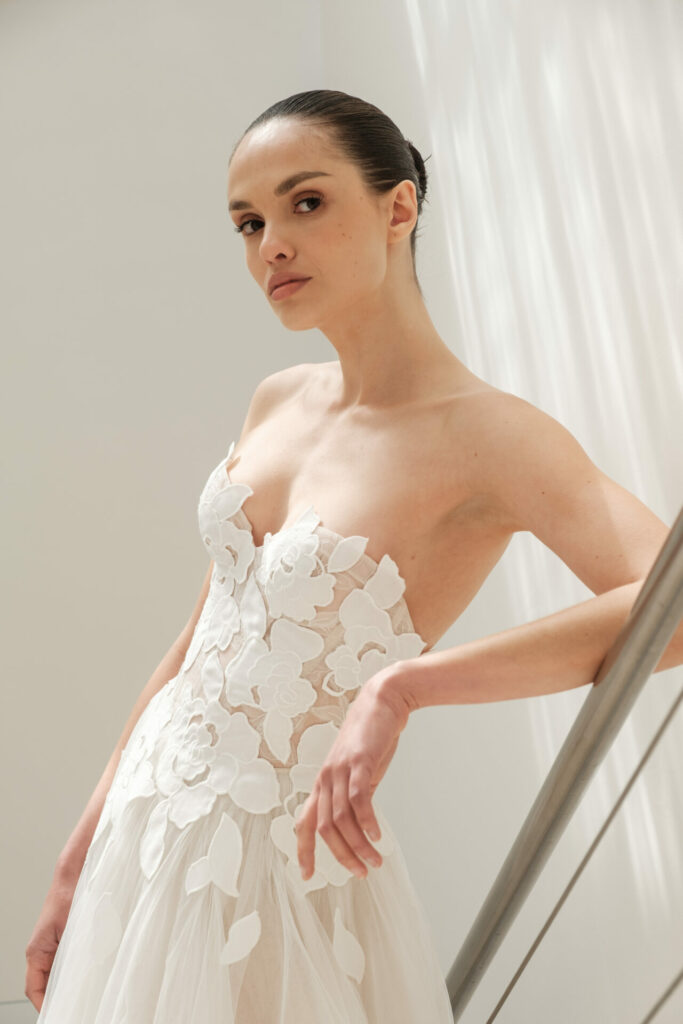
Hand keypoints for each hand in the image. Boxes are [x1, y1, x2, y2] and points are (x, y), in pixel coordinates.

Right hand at [25, 864, 80, 1010]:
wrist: (75, 874)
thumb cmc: (70, 895)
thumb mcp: (72, 929)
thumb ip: (72, 955)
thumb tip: (76, 979)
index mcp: (37, 952)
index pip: (34, 989)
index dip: (44, 1004)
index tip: (58, 1012)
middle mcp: (42, 951)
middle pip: (47, 985)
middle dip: (60, 997)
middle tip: (77, 1007)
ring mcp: (53, 946)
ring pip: (59, 974)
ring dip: (70, 984)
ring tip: (85, 995)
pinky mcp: (65, 940)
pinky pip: (67, 962)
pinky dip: (77, 970)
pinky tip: (91, 974)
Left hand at [295, 666, 411, 881]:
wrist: (382, 701)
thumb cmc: (371, 738)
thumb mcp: (358, 772)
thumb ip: (354, 797)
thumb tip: (358, 825)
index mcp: (323, 783)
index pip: (304, 823)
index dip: (303, 851)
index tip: (306, 876)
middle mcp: (326, 778)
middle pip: (323, 828)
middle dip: (341, 855)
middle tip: (361, 873)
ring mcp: (341, 769)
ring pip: (341, 818)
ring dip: (358, 845)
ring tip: (375, 861)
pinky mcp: (359, 762)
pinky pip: (358, 798)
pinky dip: (366, 820)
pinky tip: (377, 836)